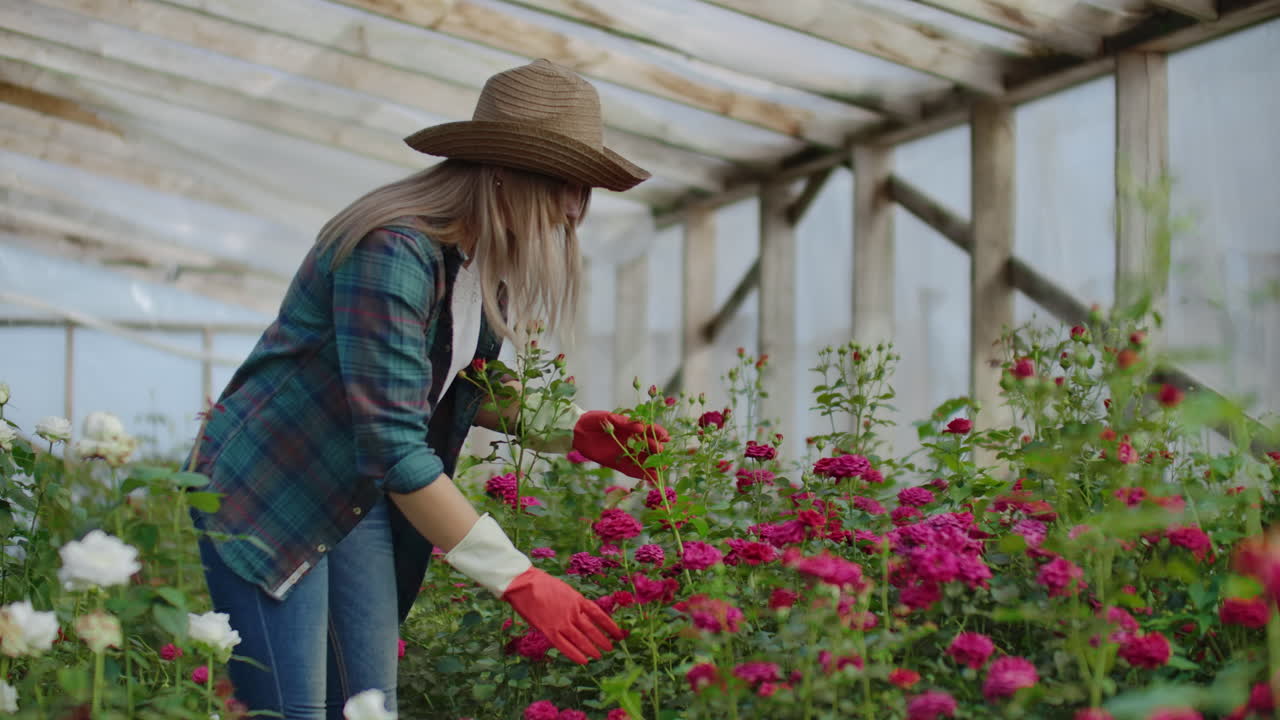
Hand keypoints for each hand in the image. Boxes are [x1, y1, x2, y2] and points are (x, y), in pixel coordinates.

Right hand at [443, 515, 623, 663]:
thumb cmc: (541, 583)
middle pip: (592, 629)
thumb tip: (582, 613)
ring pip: (581, 639)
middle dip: (603, 640)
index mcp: (577, 599)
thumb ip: (574, 602)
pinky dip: (576, 654)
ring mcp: (562, 622)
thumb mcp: (564, 590)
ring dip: (592, 649)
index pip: (599, 615)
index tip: (618, 634)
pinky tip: (584, 661)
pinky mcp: (549, 630)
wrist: (524, 583)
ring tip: (600, 655)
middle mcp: (573, 612)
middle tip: (611, 648)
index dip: (610, 626)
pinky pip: (565, 646)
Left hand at [572, 411, 670, 481]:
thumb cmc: (594, 420)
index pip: (647, 430)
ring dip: (652, 465)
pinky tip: (650, 478)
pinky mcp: (617, 463)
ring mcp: (624, 453)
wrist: (578, 431)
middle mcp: (630, 441)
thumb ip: (623, 422)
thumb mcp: (608, 417)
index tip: (665, 436)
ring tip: (662, 469)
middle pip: (646, 446)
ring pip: (641, 460)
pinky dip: (640, 474)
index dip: (657, 433)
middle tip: (660, 451)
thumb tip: (640, 427)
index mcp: (630, 428)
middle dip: (655, 449)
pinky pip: (630, 469)